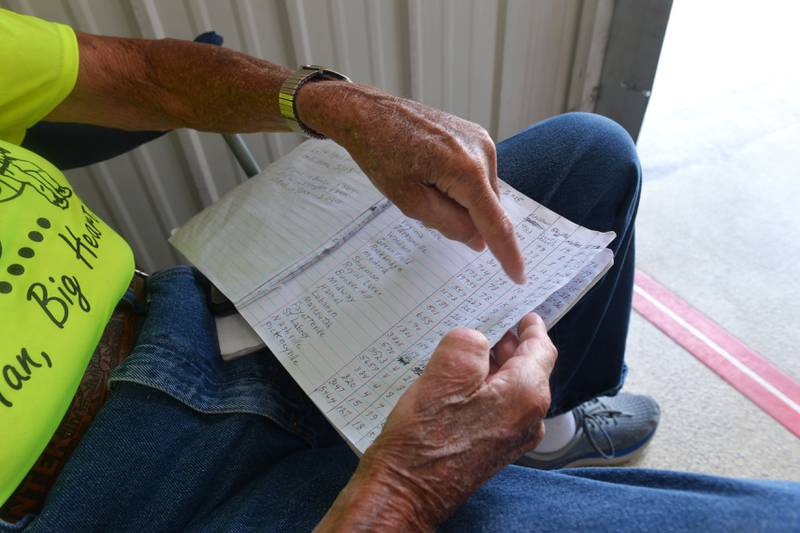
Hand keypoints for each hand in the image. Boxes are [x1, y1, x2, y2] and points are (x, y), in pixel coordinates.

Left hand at [298, 82, 525, 283]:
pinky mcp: (475, 136)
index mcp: (466, 169)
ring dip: (459, 201)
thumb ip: (448, 224)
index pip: (494, 222)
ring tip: (422, 180)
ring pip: (481, 194)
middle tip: (423, 202)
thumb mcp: (409, 201)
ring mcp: (480, 140)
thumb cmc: (381, 153)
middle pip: (486, 208)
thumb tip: (478, 241)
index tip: (519, 276)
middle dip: (463, 218)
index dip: (507, 253)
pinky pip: (476, 176)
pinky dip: (458, 186)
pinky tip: (430, 173)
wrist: (368, 113)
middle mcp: (482, 151)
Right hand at [315, 313, 556, 530]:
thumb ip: (468, 342)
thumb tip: (475, 339)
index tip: (524, 313)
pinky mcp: (490, 447)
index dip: (530, 326)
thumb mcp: (445, 373)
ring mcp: (510, 436)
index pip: (541, 349)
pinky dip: (480, 389)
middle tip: (485, 322)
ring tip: (461, 351)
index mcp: (525, 394)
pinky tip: (453, 383)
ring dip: (489, 367)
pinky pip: (494, 407)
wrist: (405, 493)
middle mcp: (527, 418)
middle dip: (507, 344)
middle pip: (526, 368)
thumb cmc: (424, 440)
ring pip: (507, 387)